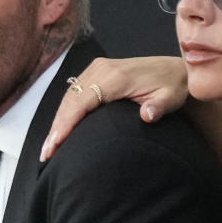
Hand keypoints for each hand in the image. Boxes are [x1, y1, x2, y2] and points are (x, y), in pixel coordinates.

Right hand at [40, 56, 187, 160]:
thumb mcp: (170, 98)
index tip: (56, 144)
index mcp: (114, 76)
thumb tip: (147, 116)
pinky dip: (65, 112)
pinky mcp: (96, 73)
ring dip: (58, 121)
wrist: (175, 70)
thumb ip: (158, 107)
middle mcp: (100, 69)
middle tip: (46, 153)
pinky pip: (75, 93)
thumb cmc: (172, 86)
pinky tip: (61, 130)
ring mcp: (97, 69)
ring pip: (69, 97)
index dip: (66, 123)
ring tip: (49, 147)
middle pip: (70, 100)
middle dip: (56, 127)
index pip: (82, 101)